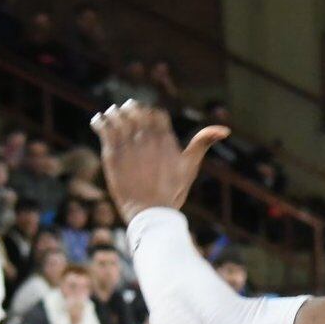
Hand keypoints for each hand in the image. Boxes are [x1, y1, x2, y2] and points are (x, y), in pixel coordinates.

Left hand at [90, 103, 228, 220]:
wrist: (151, 214)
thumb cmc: (172, 192)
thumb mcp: (190, 167)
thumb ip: (203, 144)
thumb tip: (226, 129)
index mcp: (166, 138)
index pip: (156, 113)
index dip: (150, 112)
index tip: (145, 118)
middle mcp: (147, 138)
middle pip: (137, 111)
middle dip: (131, 109)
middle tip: (126, 113)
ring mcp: (129, 145)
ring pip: (119, 115)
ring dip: (115, 113)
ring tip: (111, 116)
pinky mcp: (112, 154)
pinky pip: (104, 127)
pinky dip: (99, 121)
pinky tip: (98, 121)